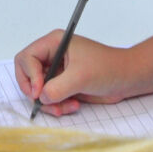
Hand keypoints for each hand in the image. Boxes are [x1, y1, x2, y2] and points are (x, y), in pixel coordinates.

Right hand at [14, 30, 140, 115]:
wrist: (126, 79)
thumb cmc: (108, 68)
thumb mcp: (80, 77)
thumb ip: (57, 88)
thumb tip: (41, 98)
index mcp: (54, 43)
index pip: (26, 58)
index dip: (29, 76)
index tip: (39, 92)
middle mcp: (52, 55)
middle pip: (27, 75)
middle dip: (36, 92)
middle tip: (45, 102)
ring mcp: (57, 71)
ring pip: (38, 91)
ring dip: (49, 103)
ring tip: (65, 108)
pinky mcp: (63, 85)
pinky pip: (50, 98)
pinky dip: (57, 106)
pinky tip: (73, 106)